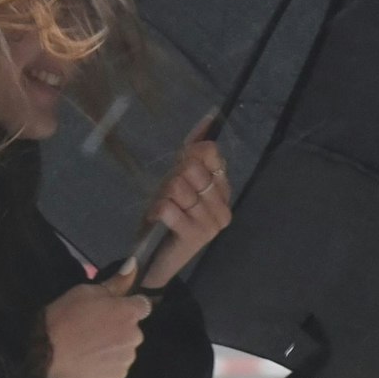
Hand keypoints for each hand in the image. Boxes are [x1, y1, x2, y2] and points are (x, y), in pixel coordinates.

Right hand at [42, 263, 152, 377]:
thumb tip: (134, 264)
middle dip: (119, 329)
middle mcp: (134, 336)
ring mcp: (126, 360)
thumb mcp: (86, 291)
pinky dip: (105, 366)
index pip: (141, 305)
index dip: (126, 307)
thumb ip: (116, 282)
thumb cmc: (64, 317)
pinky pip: (115, 369)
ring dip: (113, 349)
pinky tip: (87, 363)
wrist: (44, 355)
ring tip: (88, 349)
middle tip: (93, 330)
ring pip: (124, 351)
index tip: (110, 311)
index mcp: (129, 312)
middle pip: (132, 330)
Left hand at [141, 133, 230, 289]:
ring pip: (178, 187)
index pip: (209, 152)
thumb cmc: (166, 218)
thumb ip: (192, 153)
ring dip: (161, 196)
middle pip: (191, 168)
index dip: (186, 155)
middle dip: (170, 178)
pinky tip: (156, 219)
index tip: (176, 170)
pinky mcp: (197, 236)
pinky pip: (169, 208)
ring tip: (161, 209)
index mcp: (222, 188)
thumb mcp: (177, 180)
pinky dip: (156, 210)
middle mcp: (223, 204)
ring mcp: (213, 222)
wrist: (155, 259)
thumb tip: (208, 118)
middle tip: (166, 197)